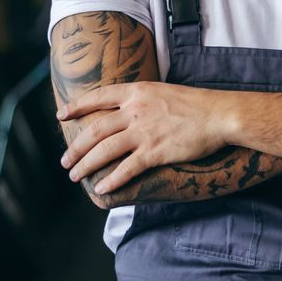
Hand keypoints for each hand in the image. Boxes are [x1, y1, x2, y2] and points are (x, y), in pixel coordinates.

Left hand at [57, 82, 230, 194]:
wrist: (220, 115)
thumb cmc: (196, 105)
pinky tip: (102, 188)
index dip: (76, 107)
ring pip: (104, 150)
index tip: (61, 116)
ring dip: (85, 165)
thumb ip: (141, 100)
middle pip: (95, 129)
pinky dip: (111, 180)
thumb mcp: (163, 92)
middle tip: (65, 161)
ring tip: (75, 176)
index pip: (97, 97)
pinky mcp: (156, 151)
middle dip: (75, 147)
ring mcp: (144, 131)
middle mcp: (135, 110)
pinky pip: (126, 168)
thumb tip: (126, 110)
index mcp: (137, 92)